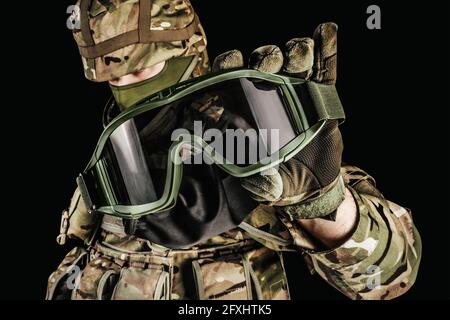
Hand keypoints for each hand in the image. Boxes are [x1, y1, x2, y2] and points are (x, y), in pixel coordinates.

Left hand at [212, 23, 343, 219]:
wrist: (313, 185)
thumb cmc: (282, 181)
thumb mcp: (268, 186)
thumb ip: (260, 183)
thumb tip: (254, 177)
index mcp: (247, 110)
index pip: (233, 78)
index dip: (229, 65)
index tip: (232, 62)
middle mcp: (269, 95)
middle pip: (264, 63)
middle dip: (266, 57)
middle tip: (271, 62)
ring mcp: (297, 93)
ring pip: (294, 61)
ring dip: (295, 51)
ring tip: (299, 54)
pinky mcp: (321, 97)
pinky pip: (325, 69)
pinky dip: (326, 48)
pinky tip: (325, 31)